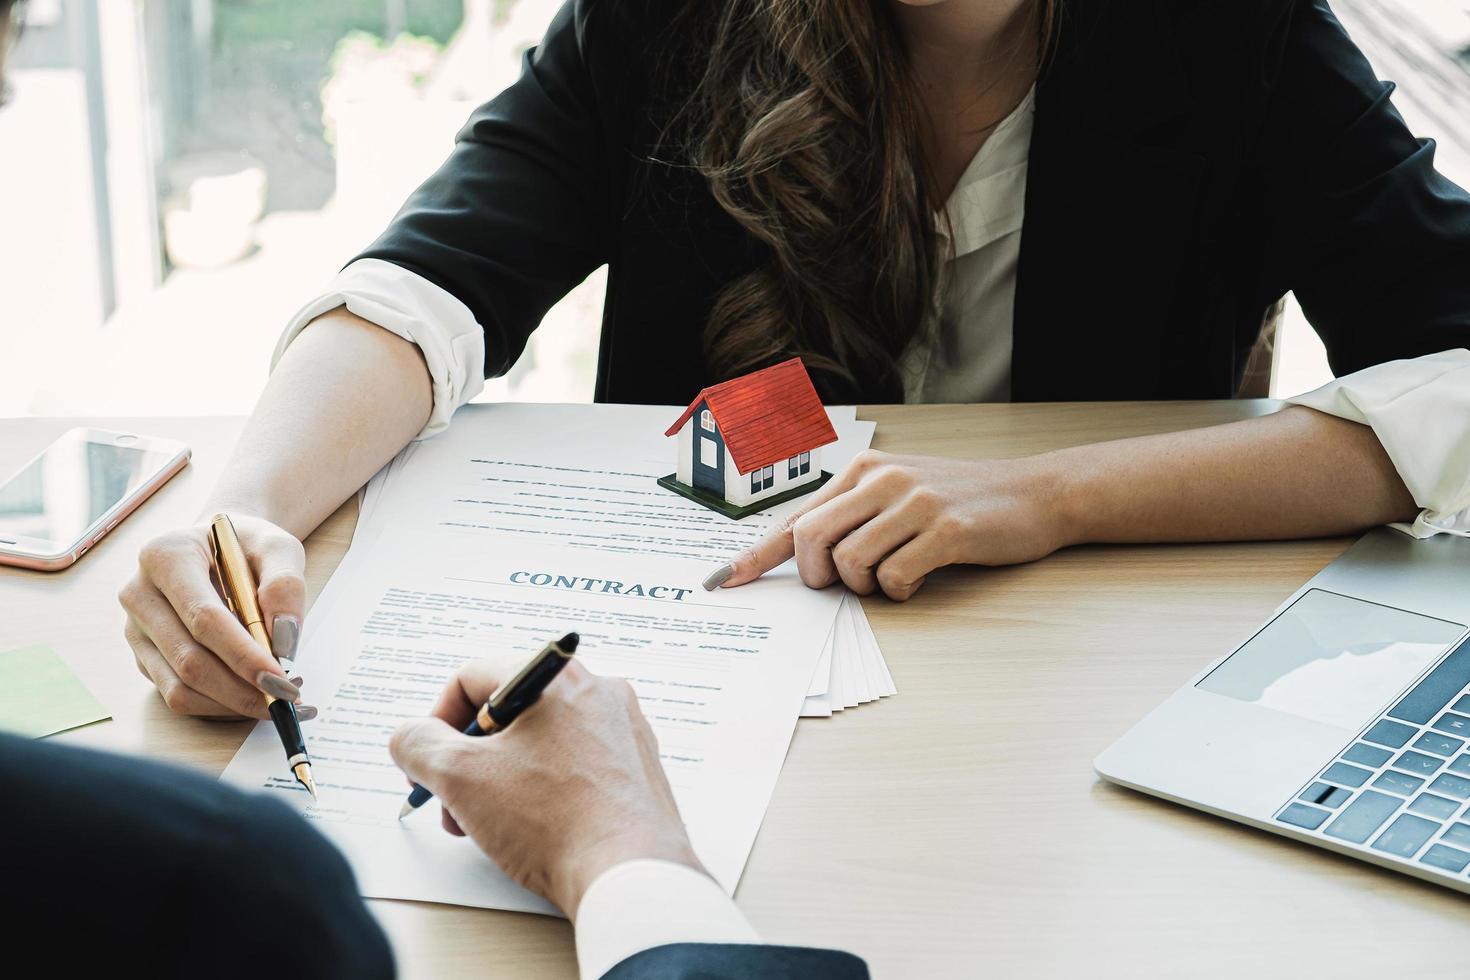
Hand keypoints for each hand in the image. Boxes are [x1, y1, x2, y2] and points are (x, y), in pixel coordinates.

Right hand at [118, 514, 311, 718]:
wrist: (221, 546)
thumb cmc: (248, 546)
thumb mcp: (277, 547)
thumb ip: (285, 585)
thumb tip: (284, 639)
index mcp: (165, 556)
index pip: (203, 617)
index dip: (243, 655)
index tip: (280, 679)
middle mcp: (140, 593)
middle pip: (189, 659)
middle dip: (242, 688)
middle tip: (286, 698)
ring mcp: (137, 629)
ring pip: (181, 687)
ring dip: (233, 702)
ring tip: (277, 697)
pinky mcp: (144, 656)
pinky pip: (179, 695)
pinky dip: (220, 705)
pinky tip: (253, 695)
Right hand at [389, 658, 703, 917]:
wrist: (630, 875)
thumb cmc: (556, 822)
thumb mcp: (462, 778)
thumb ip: (419, 746)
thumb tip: (410, 738)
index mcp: (560, 677)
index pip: (475, 676)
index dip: (437, 720)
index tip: (427, 760)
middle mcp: (600, 693)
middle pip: (509, 712)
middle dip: (468, 759)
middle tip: (452, 800)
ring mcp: (623, 731)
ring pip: (541, 742)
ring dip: (500, 779)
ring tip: (486, 826)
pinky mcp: (636, 770)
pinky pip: (574, 766)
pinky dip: (542, 790)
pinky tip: (531, 830)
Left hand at [716, 449, 1071, 600]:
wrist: (1035, 495)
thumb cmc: (962, 501)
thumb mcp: (900, 495)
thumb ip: (853, 517)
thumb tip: (803, 555)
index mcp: (863, 470)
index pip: (796, 518)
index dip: (755, 554)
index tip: (722, 581)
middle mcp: (882, 479)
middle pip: (810, 541)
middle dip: (817, 577)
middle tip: (844, 584)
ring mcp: (914, 501)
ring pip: (850, 564)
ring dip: (867, 586)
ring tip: (897, 572)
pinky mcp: (945, 528)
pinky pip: (894, 577)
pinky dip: (901, 590)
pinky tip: (922, 576)